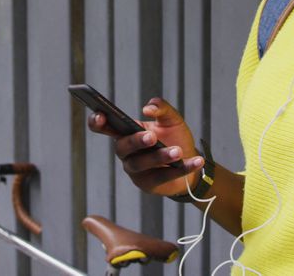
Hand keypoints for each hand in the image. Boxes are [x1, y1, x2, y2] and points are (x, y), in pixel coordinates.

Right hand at [87, 97, 203, 195]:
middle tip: (151, 136)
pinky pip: (163, 177)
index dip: (97, 122)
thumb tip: (148, 108)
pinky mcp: (149, 185)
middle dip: (136, 141)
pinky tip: (196, 161)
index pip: (105, 127)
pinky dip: (181, 169)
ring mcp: (135, 170)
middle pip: (123, 147)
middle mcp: (126, 152)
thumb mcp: (171, 119)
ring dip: (160, 157)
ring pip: (141, 164)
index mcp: (126, 133)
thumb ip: (161, 108)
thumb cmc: (175, 137)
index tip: (101, 116)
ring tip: (177, 151)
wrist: (190, 160)